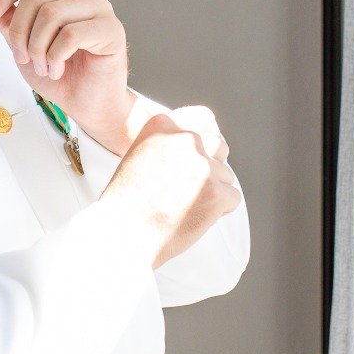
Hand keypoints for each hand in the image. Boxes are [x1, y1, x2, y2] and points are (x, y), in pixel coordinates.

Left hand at [0, 0, 131, 146]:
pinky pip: (71, 34)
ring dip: (38, 47)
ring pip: (52, 13)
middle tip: (22, 56)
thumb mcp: (23, 43)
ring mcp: (101, 9)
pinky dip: (55, 57)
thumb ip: (5, 18)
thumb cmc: (62, 72)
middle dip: (19, 29)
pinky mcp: (112, 30)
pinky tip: (57, 69)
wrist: (86, 103)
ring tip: (42, 66)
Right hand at [98, 111, 241, 267]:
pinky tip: (193, 218)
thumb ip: (167, 145)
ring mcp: (202, 166)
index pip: (202, 119)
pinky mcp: (216, 192)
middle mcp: (185, 139)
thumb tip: (197, 146)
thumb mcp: (138, 155)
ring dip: (212, 191)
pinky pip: (232, 198)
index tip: (190, 161)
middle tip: (193, 187)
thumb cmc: (124, 203)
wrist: (121, 235)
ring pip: (226, 175)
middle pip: (218, 145)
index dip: (200, 145)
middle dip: (211, 165)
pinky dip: (218, 211)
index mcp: (162, 125)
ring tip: (185, 208)